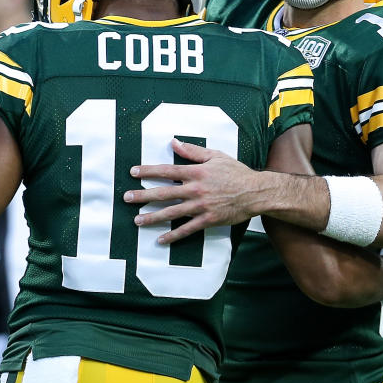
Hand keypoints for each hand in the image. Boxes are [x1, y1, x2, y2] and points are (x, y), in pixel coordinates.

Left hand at [125, 139, 265, 243]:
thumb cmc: (236, 172)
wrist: (255, 192)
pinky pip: (186, 230)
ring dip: (152, 217)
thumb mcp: (215, 156)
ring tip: (137, 220)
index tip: (133, 172)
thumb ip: (193, 151)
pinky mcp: (207, 220)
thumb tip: (174, 143)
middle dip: (143, 196)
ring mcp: (200, 207)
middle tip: (127, 198)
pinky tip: (160, 239)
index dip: (148, 171)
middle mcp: (195, 190)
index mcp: (196, 172)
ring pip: (171, 213)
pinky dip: (173, 236)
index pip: (167, 171)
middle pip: (163, 193)